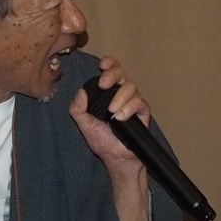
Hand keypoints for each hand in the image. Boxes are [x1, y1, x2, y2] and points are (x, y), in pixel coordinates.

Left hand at [69, 56, 151, 171]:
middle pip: (121, 73)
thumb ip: (77, 109)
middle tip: (104, 84)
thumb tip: (80, 93)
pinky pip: (140, 103)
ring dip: (121, 97)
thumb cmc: (101, 139)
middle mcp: (121, 93)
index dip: (109, 64)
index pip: (110, 71)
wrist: (114, 156)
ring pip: (131, 87)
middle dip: (113, 74)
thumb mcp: (83, 124)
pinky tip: (121, 117)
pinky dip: (130, 108)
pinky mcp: (143, 112)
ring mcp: (133, 101)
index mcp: (106, 92)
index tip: (102, 65)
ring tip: (112, 112)